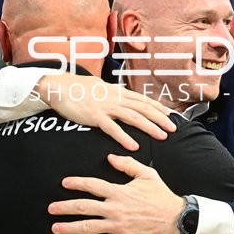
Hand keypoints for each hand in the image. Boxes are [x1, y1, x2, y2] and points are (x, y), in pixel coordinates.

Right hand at [39, 74, 176, 150]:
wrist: (60, 87)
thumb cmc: (79, 89)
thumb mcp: (101, 88)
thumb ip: (114, 94)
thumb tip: (123, 97)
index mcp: (118, 91)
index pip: (143, 100)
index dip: (158, 108)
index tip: (170, 115)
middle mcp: (116, 98)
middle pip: (144, 108)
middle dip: (161, 119)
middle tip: (173, 129)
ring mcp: (106, 107)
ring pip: (133, 117)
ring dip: (150, 127)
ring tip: (162, 137)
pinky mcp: (95, 117)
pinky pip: (112, 128)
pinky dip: (124, 137)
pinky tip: (134, 146)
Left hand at [48, 154, 184, 233]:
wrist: (175, 217)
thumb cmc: (160, 195)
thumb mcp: (146, 174)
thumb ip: (127, 164)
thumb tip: (111, 157)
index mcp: (119, 192)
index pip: (93, 185)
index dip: (77, 183)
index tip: (64, 183)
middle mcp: (114, 208)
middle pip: (84, 207)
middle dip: (65, 207)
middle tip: (51, 209)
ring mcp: (117, 225)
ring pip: (88, 227)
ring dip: (69, 228)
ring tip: (55, 228)